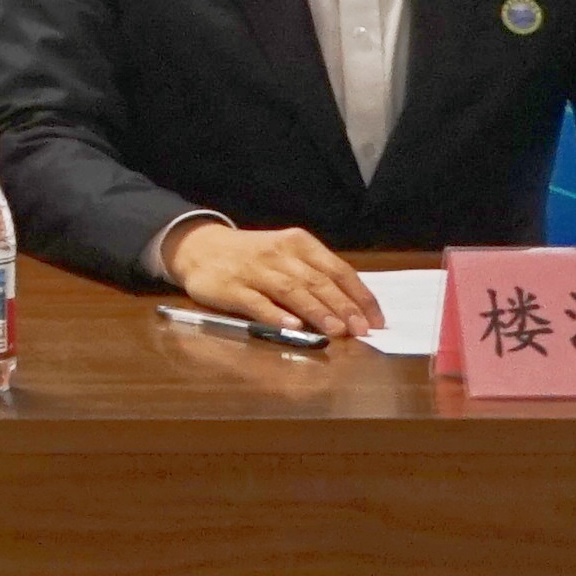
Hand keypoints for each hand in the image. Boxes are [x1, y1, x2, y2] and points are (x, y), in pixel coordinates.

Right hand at [160, 220, 375, 339]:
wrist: (199, 247)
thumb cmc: (253, 255)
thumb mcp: (286, 254)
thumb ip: (315, 275)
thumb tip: (353, 308)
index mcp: (298, 243)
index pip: (337, 269)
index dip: (359, 295)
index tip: (376, 320)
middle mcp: (278, 254)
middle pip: (317, 281)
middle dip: (342, 306)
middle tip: (362, 330)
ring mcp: (253, 270)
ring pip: (291, 290)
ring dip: (316, 311)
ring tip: (337, 331)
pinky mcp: (230, 288)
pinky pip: (256, 302)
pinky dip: (275, 315)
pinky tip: (293, 328)